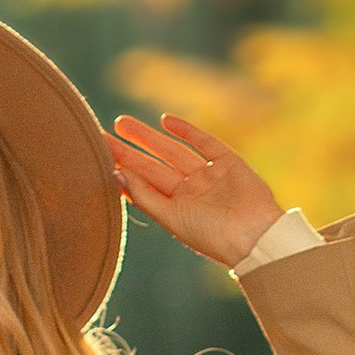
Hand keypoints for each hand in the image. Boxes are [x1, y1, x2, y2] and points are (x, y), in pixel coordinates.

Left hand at [111, 112, 285, 268]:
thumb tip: (116, 173)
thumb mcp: (171, 217)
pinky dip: (186, 130)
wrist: (255, 234)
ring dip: (149, 137)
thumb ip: (144, 195)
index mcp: (177, 209)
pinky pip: (203, 142)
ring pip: (173, 151)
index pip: (144, 184)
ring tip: (122, 123)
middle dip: (130, 150)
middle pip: (154, 165)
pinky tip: (164, 120)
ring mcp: (209, 175)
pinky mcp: (228, 161)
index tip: (99, 153)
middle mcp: (191, 192)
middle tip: (103, 132)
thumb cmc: (211, 234)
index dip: (123, 168)